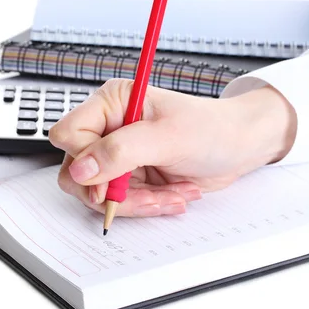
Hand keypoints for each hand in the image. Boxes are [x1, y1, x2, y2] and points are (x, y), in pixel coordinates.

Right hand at [48, 78, 296, 216]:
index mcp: (112, 103)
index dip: (84, 161)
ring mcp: (118, 155)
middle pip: (76, 170)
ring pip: (98, 192)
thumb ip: (120, 151)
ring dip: (136, 201)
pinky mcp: (130, 176)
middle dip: (112, 191)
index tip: (108, 181)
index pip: (69, 134)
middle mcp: (109, 127)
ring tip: (169, 195)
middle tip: (146, 195)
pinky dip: (147, 205)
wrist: (239, 147)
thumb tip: (80, 169)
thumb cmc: (211, 129)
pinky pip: (120, 202)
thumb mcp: (168, 137)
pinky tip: (173, 195)